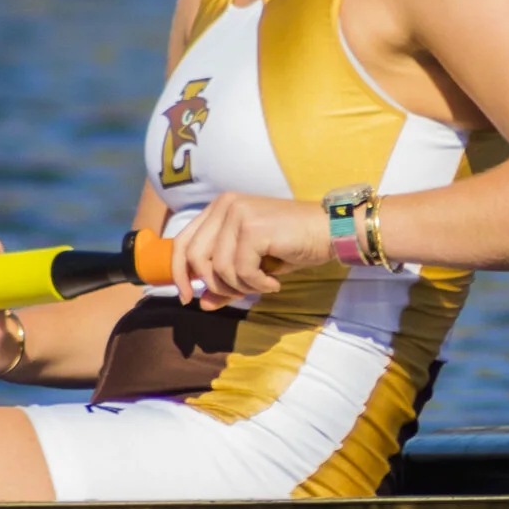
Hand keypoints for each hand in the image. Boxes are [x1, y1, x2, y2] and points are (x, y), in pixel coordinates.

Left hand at [171, 192, 330, 309]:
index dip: (179, 273)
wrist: (330, 230)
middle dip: (214, 285)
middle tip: (239, 294)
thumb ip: (225, 281)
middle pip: (194, 257)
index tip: (188, 298)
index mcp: (219, 207)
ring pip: (218, 268)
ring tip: (263, 284)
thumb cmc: (292, 245)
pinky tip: (273, 282)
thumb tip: (202, 304)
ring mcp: (238, 213)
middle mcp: (225, 205)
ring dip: (241, 286)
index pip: (182, 241)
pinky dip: (257, 284)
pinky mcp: (253, 228)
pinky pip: (241, 271)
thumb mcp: (252, 265)